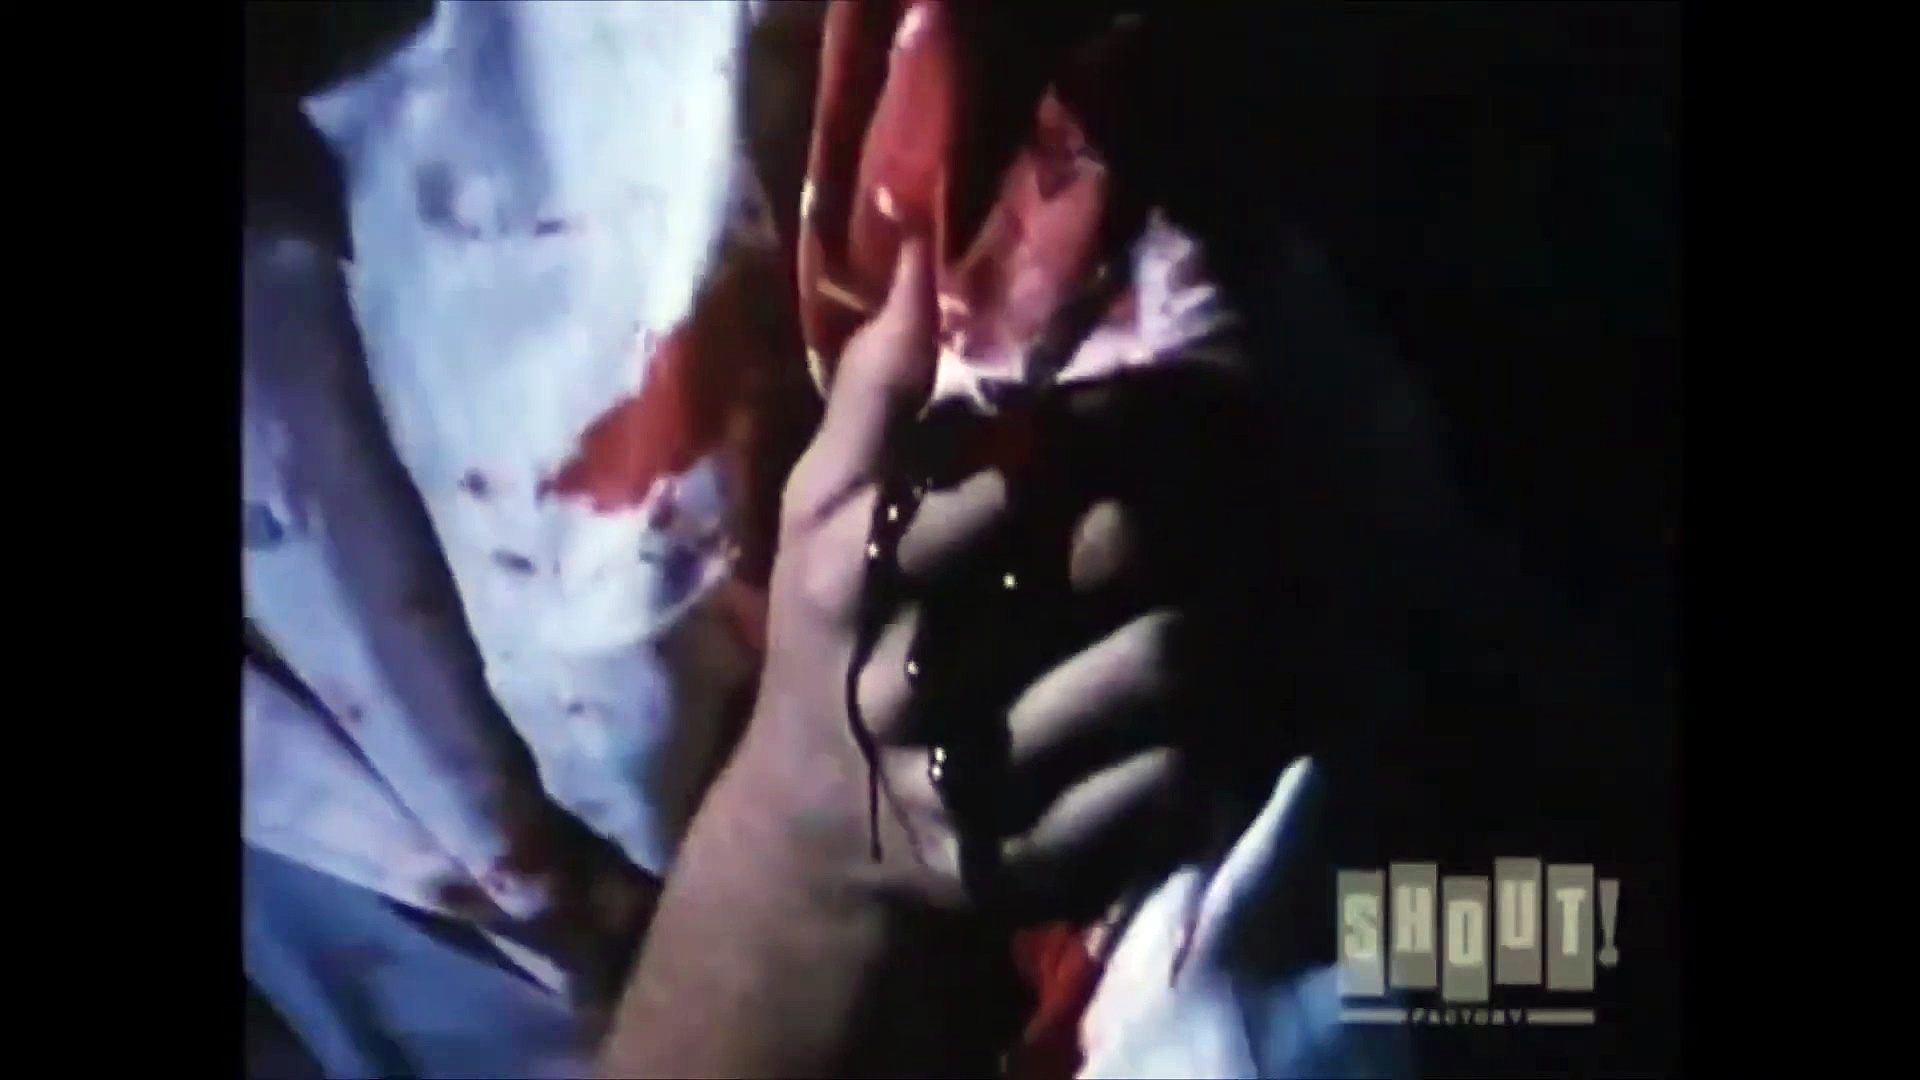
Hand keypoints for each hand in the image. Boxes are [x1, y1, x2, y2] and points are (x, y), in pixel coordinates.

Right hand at [736, 240, 1198, 918]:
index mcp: (857, 582)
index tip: (1114, 432)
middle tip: (1198, 516)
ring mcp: (974, 782)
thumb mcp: (822, 523)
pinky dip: (1199, 745)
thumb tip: (916, 253)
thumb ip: (872, 399)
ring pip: (1150, 674)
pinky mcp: (1027, 865)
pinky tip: (1194, 720)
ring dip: (1206, 627)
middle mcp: (911, 684)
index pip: (989, 491)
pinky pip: (1159, 790)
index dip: (1085, 447)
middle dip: (1164, 533)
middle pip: (1094, 569)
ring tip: (1218, 605)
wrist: (815, 842)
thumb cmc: (834, 644)